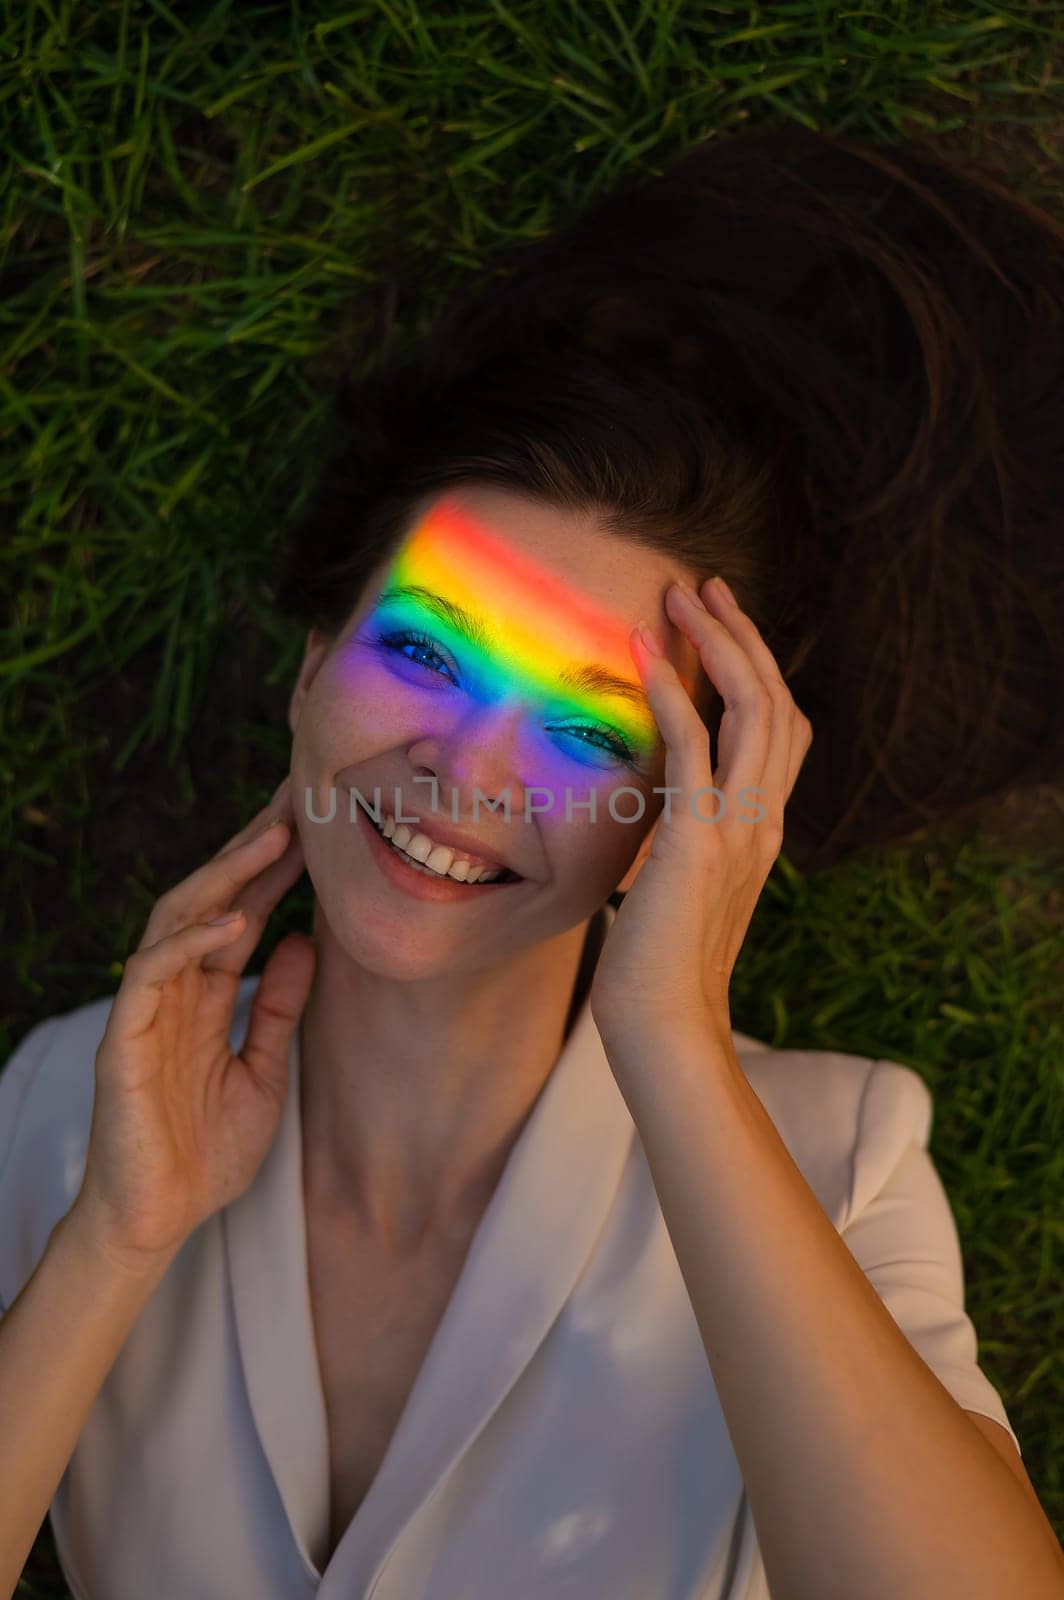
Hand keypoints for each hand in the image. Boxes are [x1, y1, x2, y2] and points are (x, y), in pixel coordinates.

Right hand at [72, 775, 315, 1270]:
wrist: (159, 1220)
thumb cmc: (206, 1152)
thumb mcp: (263, 1070)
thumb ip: (276, 1008)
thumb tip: (303, 941)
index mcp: (203, 995)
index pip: (240, 912)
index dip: (275, 867)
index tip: (318, 824)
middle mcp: (173, 990)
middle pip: (210, 898)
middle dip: (252, 845)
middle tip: (297, 796)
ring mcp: (144, 1010)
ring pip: (176, 919)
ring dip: (224, 875)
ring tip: (273, 838)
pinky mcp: (122, 1039)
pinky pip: (150, 974)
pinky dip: (190, 943)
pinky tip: (233, 922)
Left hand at [588, 577, 812, 1059]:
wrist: (663, 1025)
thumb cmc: (657, 965)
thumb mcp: (677, 886)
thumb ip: (681, 841)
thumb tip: (653, 814)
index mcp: (762, 830)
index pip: (782, 732)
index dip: (759, 672)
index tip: (721, 628)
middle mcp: (764, 820)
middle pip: (776, 702)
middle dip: (742, 636)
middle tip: (704, 586)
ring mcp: (739, 827)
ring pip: (752, 709)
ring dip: (718, 643)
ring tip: (681, 597)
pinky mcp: (699, 838)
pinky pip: (695, 745)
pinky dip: (673, 689)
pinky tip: (643, 651)